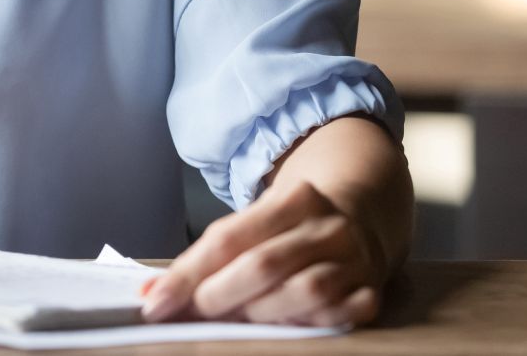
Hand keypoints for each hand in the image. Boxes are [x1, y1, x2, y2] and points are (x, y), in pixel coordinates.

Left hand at [140, 178, 386, 327]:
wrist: (361, 216)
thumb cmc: (291, 227)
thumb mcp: (254, 223)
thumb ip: (208, 256)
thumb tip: (154, 293)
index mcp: (294, 199)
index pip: (228, 238)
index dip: (188, 274)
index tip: (156, 302)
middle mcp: (327, 227)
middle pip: (263, 265)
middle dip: (219, 296)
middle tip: (193, 315)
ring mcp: (355, 260)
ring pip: (304, 292)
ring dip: (260, 314)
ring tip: (236, 322)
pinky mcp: (372, 291)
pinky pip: (339, 315)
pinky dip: (308, 325)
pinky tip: (285, 327)